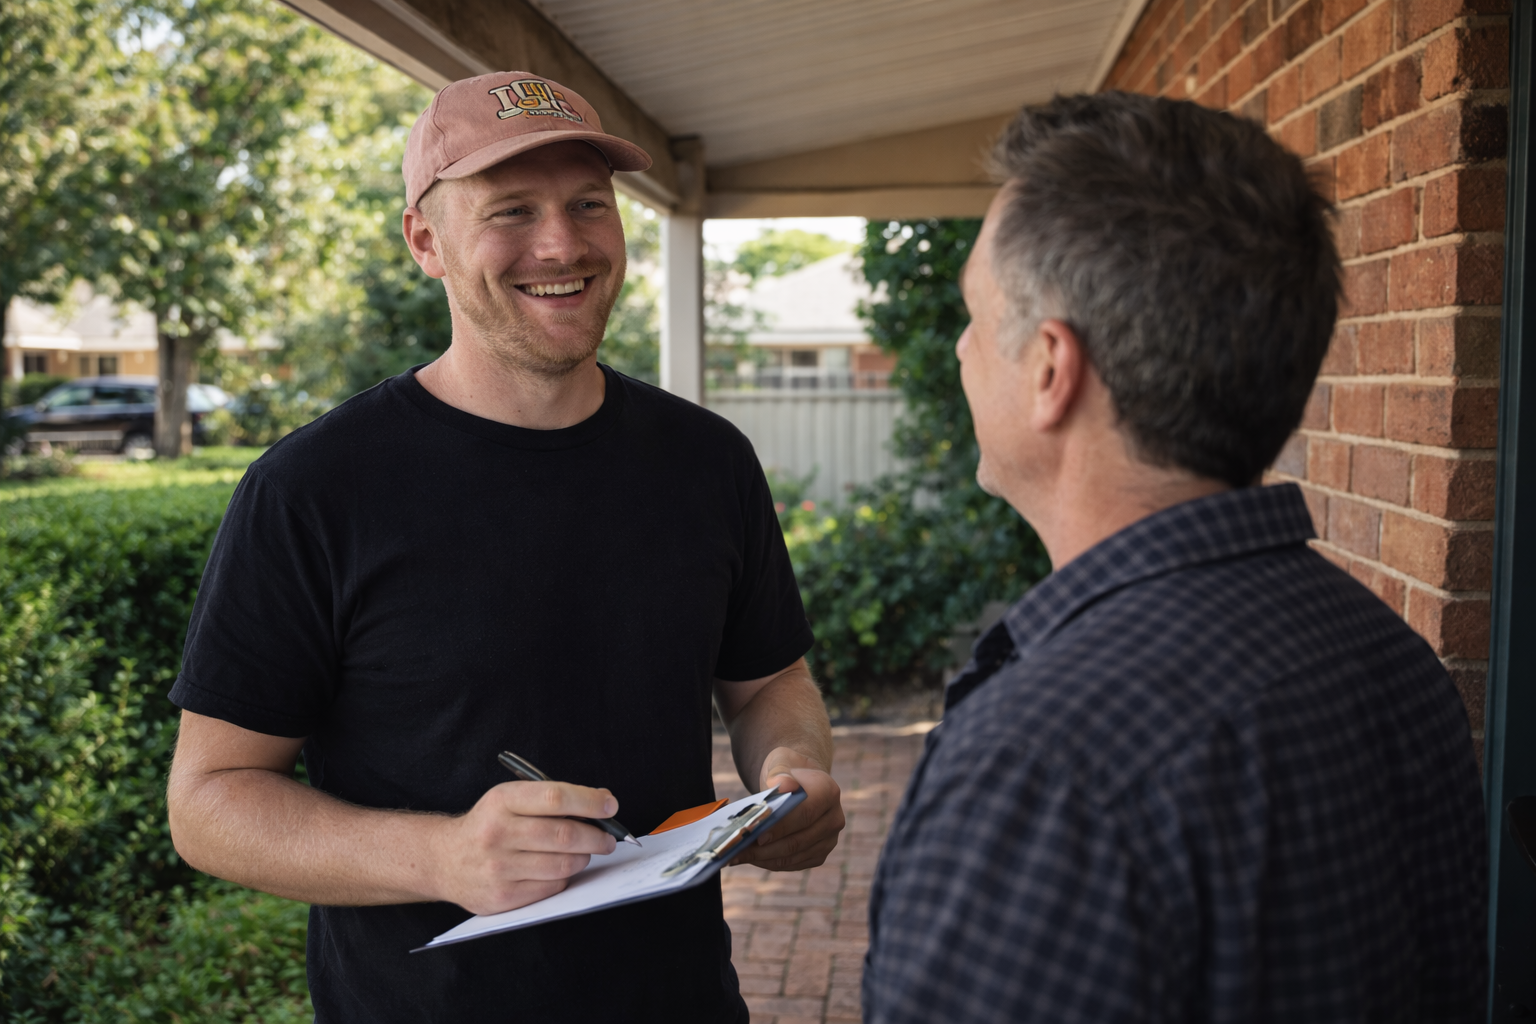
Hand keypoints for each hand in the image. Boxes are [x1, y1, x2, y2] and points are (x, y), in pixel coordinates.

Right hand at [430, 781, 618, 915]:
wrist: (444, 860)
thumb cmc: (488, 825)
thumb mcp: (509, 799)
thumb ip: (551, 799)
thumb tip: (602, 803)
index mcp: (502, 801)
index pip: (556, 798)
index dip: (590, 801)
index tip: (610, 805)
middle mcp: (497, 833)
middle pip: (564, 835)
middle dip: (597, 836)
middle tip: (608, 838)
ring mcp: (499, 868)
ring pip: (563, 864)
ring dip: (584, 858)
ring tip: (586, 852)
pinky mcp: (503, 896)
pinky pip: (551, 886)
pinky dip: (565, 876)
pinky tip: (561, 868)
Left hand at [731, 747, 844, 871]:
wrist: (797, 784)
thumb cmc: (785, 773)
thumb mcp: (780, 763)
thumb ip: (779, 772)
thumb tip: (783, 784)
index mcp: (828, 792)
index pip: (804, 814)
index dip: (779, 827)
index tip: (752, 833)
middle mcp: (834, 819)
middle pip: (797, 841)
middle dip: (764, 849)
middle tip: (735, 850)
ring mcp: (829, 840)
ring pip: (793, 857)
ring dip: (763, 859)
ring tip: (736, 855)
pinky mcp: (819, 855)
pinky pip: (792, 864)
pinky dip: (770, 862)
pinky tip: (751, 857)